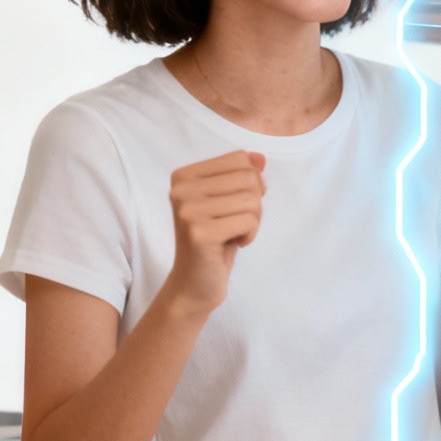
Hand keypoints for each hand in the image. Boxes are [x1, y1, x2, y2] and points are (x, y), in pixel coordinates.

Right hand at [161, 150, 264, 315]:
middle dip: (253, 203)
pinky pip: (249, 221)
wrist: (194, 283)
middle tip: (235, 223)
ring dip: (253, 221)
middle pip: (248, 178)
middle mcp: (181, 189)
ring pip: (252, 200)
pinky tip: (233, 244)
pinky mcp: (200, 233)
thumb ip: (242, 176)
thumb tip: (260, 157)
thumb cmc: (214, 240)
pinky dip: (250, 235)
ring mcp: (188, 211)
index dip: (249, 183)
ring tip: (232, 234)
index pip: (240, 159)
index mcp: (184, 176)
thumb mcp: (228, 202)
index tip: (233, 206)